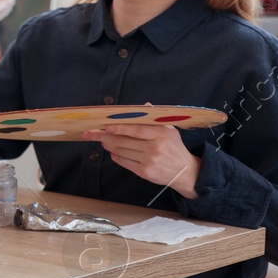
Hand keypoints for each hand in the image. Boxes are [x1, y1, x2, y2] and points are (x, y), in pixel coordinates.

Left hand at [81, 124, 201, 197]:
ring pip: (121, 151)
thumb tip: (144, 105)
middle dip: (104, 136)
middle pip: (124, 140)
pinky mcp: (144, 172)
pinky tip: (113, 151)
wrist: (185, 172)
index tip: (106, 125)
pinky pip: (123, 161)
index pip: (136, 129)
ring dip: (108, 145)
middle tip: (92, 133)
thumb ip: (154, 119)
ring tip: (103, 141)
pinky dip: (115, 155)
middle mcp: (155, 147)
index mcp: (162, 134)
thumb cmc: (173, 147)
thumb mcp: (169, 130)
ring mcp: (149, 160)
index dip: (119, 127)